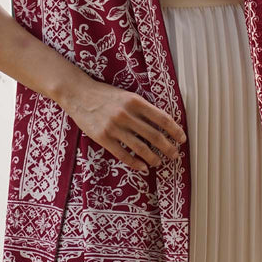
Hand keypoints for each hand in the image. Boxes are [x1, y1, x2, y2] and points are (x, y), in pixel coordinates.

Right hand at [64, 78, 186, 172]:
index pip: (162, 118)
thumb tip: (162, 124)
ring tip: (159, 162)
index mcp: (135, 101)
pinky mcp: (103, 138)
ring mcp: (114, 127)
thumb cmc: (105, 95)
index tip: (182, 138)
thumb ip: (142, 108)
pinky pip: (124, 154)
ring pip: (141, 148)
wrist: (79, 94)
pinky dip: (136, 163)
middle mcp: (126, 114)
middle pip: (154, 135)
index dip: (175, 130)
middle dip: (168, 147)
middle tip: (175, 155)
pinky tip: (143, 167)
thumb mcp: (127, 96)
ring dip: (154, 157)